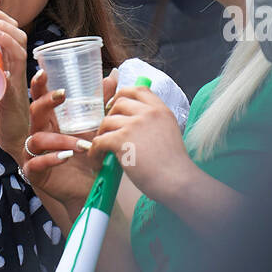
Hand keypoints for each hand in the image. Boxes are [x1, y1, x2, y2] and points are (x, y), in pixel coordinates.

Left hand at [0, 7, 29, 161]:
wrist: (10, 137)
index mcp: (12, 64)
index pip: (12, 33)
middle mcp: (18, 68)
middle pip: (18, 35)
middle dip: (1, 20)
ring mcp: (18, 79)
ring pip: (20, 47)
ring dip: (5, 32)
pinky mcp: (16, 91)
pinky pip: (18, 68)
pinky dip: (9, 52)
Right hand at [20, 70, 117, 220]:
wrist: (88, 187)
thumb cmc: (87, 156)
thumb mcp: (95, 126)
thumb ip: (101, 101)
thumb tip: (112, 75)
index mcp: (50, 121)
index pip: (39, 99)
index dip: (38, 85)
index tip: (44, 73)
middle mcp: (39, 133)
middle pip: (34, 112)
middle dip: (45, 102)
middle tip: (62, 96)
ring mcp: (33, 153)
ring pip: (37, 139)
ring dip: (60, 139)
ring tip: (81, 145)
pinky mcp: (34, 172)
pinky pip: (36, 162)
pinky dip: (50, 158)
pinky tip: (65, 158)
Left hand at [89, 84, 195, 203]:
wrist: (176, 180)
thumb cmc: (173, 165)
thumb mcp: (169, 133)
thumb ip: (153, 124)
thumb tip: (133, 124)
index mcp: (161, 110)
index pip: (139, 90)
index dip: (123, 93)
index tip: (115, 103)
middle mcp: (148, 113)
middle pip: (119, 103)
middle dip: (109, 115)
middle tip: (106, 130)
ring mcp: (135, 124)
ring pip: (107, 122)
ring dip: (100, 135)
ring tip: (101, 149)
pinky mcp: (122, 139)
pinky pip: (100, 140)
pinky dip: (94, 151)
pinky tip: (97, 160)